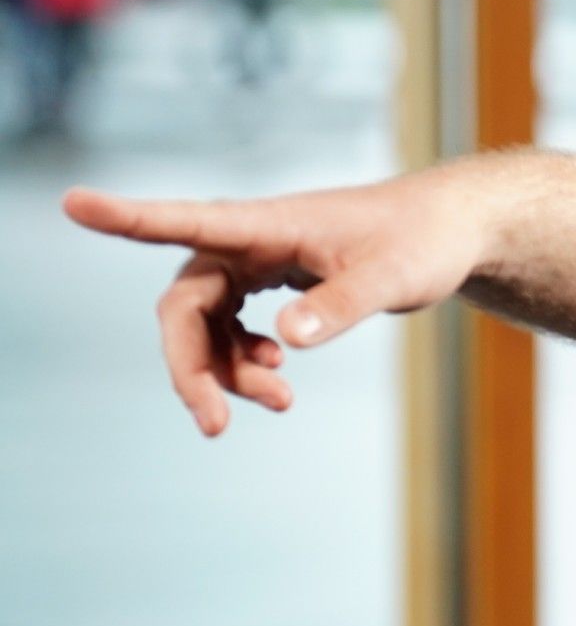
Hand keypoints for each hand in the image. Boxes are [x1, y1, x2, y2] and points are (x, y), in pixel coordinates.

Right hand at [61, 162, 502, 437]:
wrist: (452, 231)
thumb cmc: (423, 241)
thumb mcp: (392, 277)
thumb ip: (340, 306)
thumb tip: (284, 341)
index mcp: (266, 223)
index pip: (184, 221)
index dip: (126, 217)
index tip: (74, 203)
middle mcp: (248, 238)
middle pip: (185, 304)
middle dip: (192, 366)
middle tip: (215, 423)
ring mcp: (255, 259)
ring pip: (207, 324)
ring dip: (226, 370)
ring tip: (281, 401)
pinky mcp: (270, 278)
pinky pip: (231, 326)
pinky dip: (244, 360)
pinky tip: (278, 380)